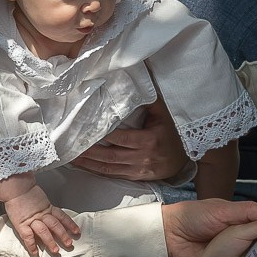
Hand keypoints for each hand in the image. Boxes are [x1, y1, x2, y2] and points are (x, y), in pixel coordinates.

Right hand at [2, 185, 80, 256]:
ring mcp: (32, 219)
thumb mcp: (40, 199)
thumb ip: (46, 208)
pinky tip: (35, 253)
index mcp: (47, 207)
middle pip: (55, 225)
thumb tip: (52, 219)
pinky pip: (27, 236)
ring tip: (55, 250)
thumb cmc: (25, 191)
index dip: (70, 224)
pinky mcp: (21, 224)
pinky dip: (31, 245)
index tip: (76, 231)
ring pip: (44, 231)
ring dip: (50, 241)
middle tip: (69, 244)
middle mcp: (42, 214)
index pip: (61, 216)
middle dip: (62, 235)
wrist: (15, 187)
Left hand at [69, 98, 187, 181]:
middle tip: (71, 147)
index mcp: (149, 140)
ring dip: (89, 165)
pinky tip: (86, 167)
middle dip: (89, 153)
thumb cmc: (172, 132)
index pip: (120, 138)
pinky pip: (114, 175)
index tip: (86, 131)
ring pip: (109, 168)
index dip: (102, 136)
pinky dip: (98, 171)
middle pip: (110, 156)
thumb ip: (147, 99)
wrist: (184, 159)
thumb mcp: (163, 113)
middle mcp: (142, 157)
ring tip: (71, 159)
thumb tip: (135, 79)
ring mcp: (138, 170)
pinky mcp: (136, 177)